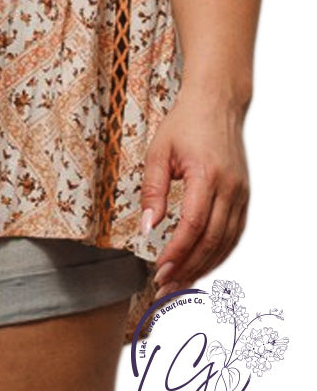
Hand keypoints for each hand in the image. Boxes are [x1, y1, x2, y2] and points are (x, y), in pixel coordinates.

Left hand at [139, 82, 249, 299]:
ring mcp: (241, 194)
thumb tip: (147, 227)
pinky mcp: (243, 197)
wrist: (216, 105)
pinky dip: (218, 253)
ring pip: (226, 242)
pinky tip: (201, 264)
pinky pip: (233, 233)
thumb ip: (153, 190)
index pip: (194, 225)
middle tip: (165, 285)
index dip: (177, 251)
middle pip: (211, 240)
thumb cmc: (184, 124)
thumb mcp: (158, 152)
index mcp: (207, 175)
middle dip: (188, 267)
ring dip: (204, 266)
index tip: (159, 269)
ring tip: (180, 282)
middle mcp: (230, 188)